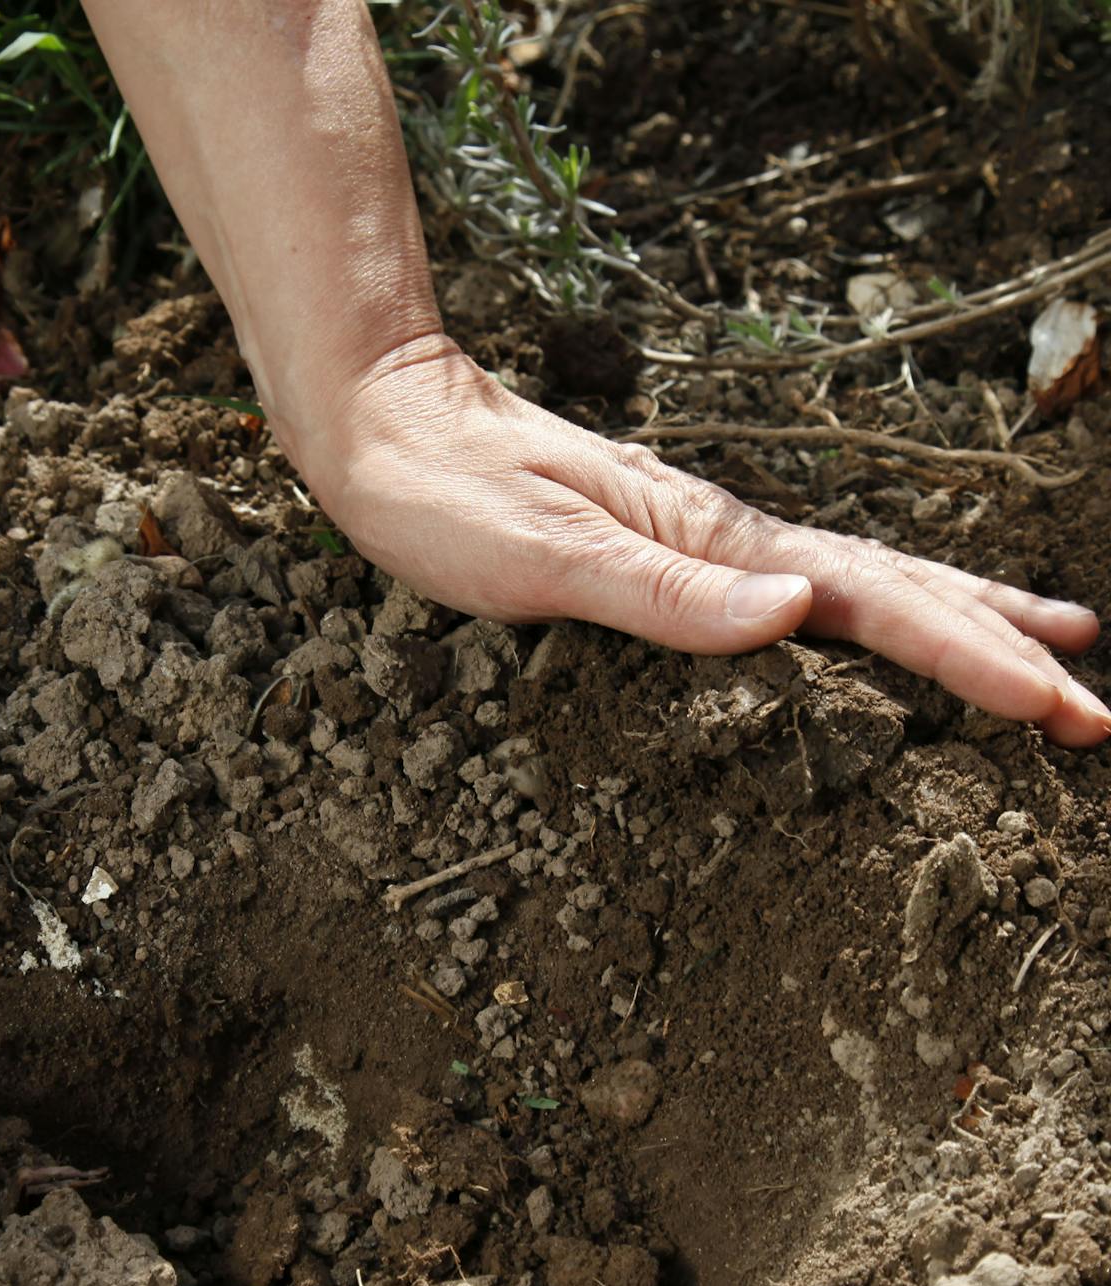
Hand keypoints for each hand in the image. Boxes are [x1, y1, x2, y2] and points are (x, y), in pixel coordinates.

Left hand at [296, 337, 1106, 744]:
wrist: (389, 436)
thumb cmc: (450, 500)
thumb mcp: (547, 557)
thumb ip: (666, 591)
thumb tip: (795, 611)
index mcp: (718, 544)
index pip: (875, 606)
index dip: (972, 659)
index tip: (1062, 704)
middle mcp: (728, 543)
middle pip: (896, 593)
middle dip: (999, 650)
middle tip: (1096, 704)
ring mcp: (706, 547)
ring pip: (861, 589)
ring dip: (959, 623)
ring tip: (1048, 646)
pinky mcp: (671, 559)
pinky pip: (802, 596)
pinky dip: (870, 615)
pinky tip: (874, 623)